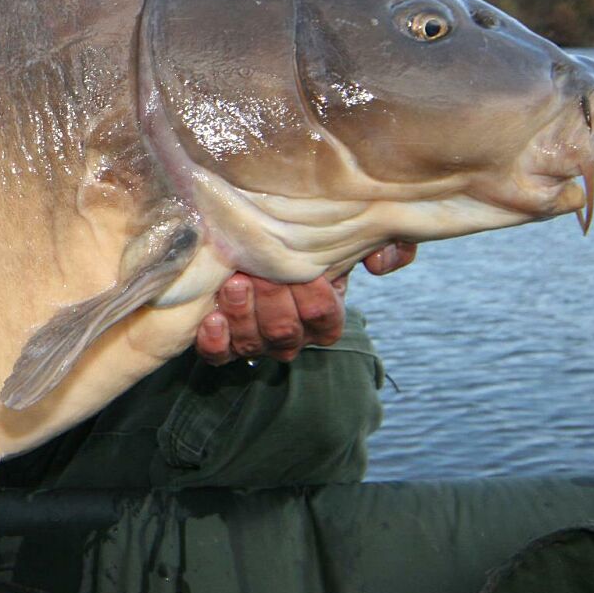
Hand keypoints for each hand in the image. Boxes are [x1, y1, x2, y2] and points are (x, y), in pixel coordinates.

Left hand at [195, 241, 416, 365]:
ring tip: (233, 284)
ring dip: (242, 314)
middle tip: (258, 272)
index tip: (306, 272)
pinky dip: (215, 341)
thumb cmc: (302, 242)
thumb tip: (381, 262)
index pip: (324, 318)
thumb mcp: (345, 237)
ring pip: (252, 342)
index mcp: (323, 317)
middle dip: (272, 302)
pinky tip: (212, 319)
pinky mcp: (220, 344)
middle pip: (285, 331)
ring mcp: (255, 342)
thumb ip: (381, 243)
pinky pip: (217, 355)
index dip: (316, 299)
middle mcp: (290, 335)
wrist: (251, 243)